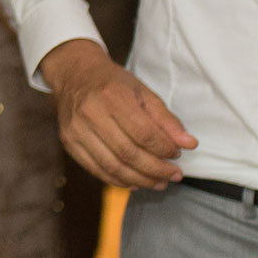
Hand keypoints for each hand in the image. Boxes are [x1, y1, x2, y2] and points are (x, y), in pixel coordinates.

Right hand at [39, 39, 196, 189]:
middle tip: (174, 175)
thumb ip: (166, 119)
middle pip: (128, 153)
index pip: (143, 133)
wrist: (75, 75)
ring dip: (140, 180)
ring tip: (159, 183)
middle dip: (156, 170)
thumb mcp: (143, 92)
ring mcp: (76, 130)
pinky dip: (118, 180)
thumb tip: (189, 144)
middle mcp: (91, 113)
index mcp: (112, 95)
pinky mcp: (69, 143)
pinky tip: (135, 182)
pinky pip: (96, 170)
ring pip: (112, 166)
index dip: (164, 149)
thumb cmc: (113, 84)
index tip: (177, 155)